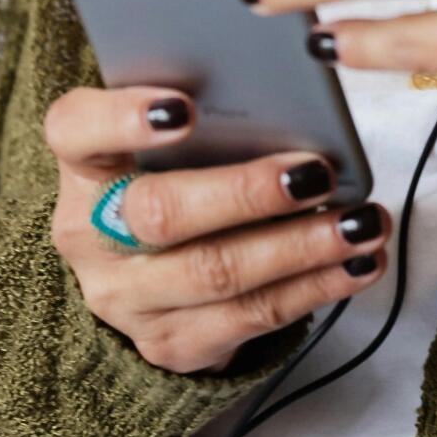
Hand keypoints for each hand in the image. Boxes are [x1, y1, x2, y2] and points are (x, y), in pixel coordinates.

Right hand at [43, 83, 390, 374]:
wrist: (148, 274)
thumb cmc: (175, 175)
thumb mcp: (168, 141)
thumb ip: (206, 113)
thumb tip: (291, 92)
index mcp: (83, 165)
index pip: (76, 130)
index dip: (122, 118)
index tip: (183, 108)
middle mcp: (89, 235)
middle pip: (159, 213)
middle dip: (245, 193)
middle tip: (315, 172)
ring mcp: (126, 299)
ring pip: (217, 274)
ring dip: (301, 247)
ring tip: (360, 223)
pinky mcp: (172, 344)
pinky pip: (251, 318)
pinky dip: (315, 288)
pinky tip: (358, 264)